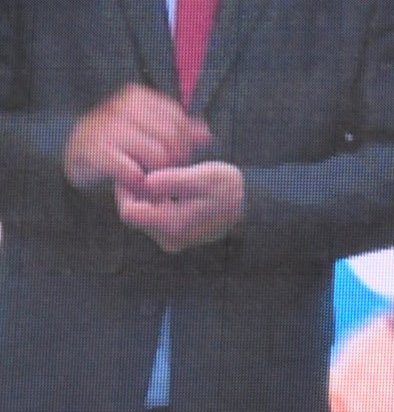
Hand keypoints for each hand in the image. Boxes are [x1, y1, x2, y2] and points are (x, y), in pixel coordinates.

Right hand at [62, 84, 209, 189]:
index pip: (180, 122)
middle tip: (163, 173)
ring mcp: (106, 128)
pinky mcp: (94, 152)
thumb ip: (179, 129)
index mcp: (137, 97)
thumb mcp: (148, 131)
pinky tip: (134, 184)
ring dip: (158, 176)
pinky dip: (139, 184)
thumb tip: (206, 133)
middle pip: (174, 140)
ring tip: (149, 180)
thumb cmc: (117, 144)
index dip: (184, 144)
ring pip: (159, 157)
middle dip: (174, 162)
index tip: (174, 157)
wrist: (75, 155)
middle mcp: (121, 107)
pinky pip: (134, 173)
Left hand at [117, 161, 244, 252]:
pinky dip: (157, 203)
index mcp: (173, 225)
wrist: (252, 206)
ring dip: (147, 197)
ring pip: (145, 217)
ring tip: (158, 179)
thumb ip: (172, 179)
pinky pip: (157, 219)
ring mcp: (175, 239)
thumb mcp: (203, 177)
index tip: (133, 172)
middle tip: (144, 172)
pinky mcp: (179, 236)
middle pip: (135, 215)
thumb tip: (145, 180)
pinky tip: (169, 190)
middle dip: (136, 192)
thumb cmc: (230, 190)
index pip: (128, 211)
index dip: (124, 190)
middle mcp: (171, 238)